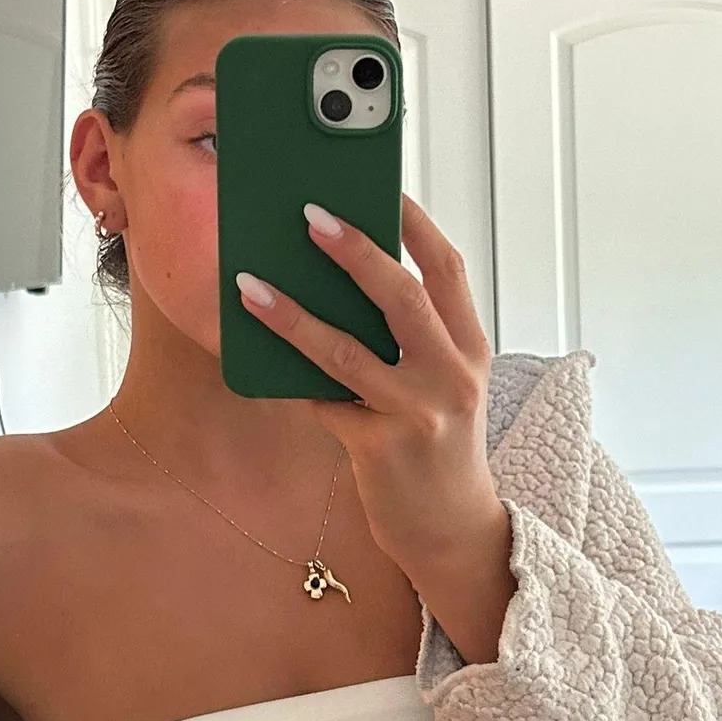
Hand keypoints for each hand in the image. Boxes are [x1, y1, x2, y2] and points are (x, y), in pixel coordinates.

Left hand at [233, 192, 502, 577]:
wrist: (452, 532)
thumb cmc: (437, 451)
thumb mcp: (442, 389)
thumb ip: (411, 344)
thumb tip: (340, 290)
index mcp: (471, 349)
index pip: (447, 270)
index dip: (415, 225)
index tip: (382, 187)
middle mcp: (452, 376)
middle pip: (401, 296)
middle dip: (354, 250)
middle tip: (309, 214)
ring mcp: (418, 413)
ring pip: (347, 350)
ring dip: (293, 314)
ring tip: (250, 285)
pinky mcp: (381, 448)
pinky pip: (324, 402)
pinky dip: (293, 382)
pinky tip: (261, 359)